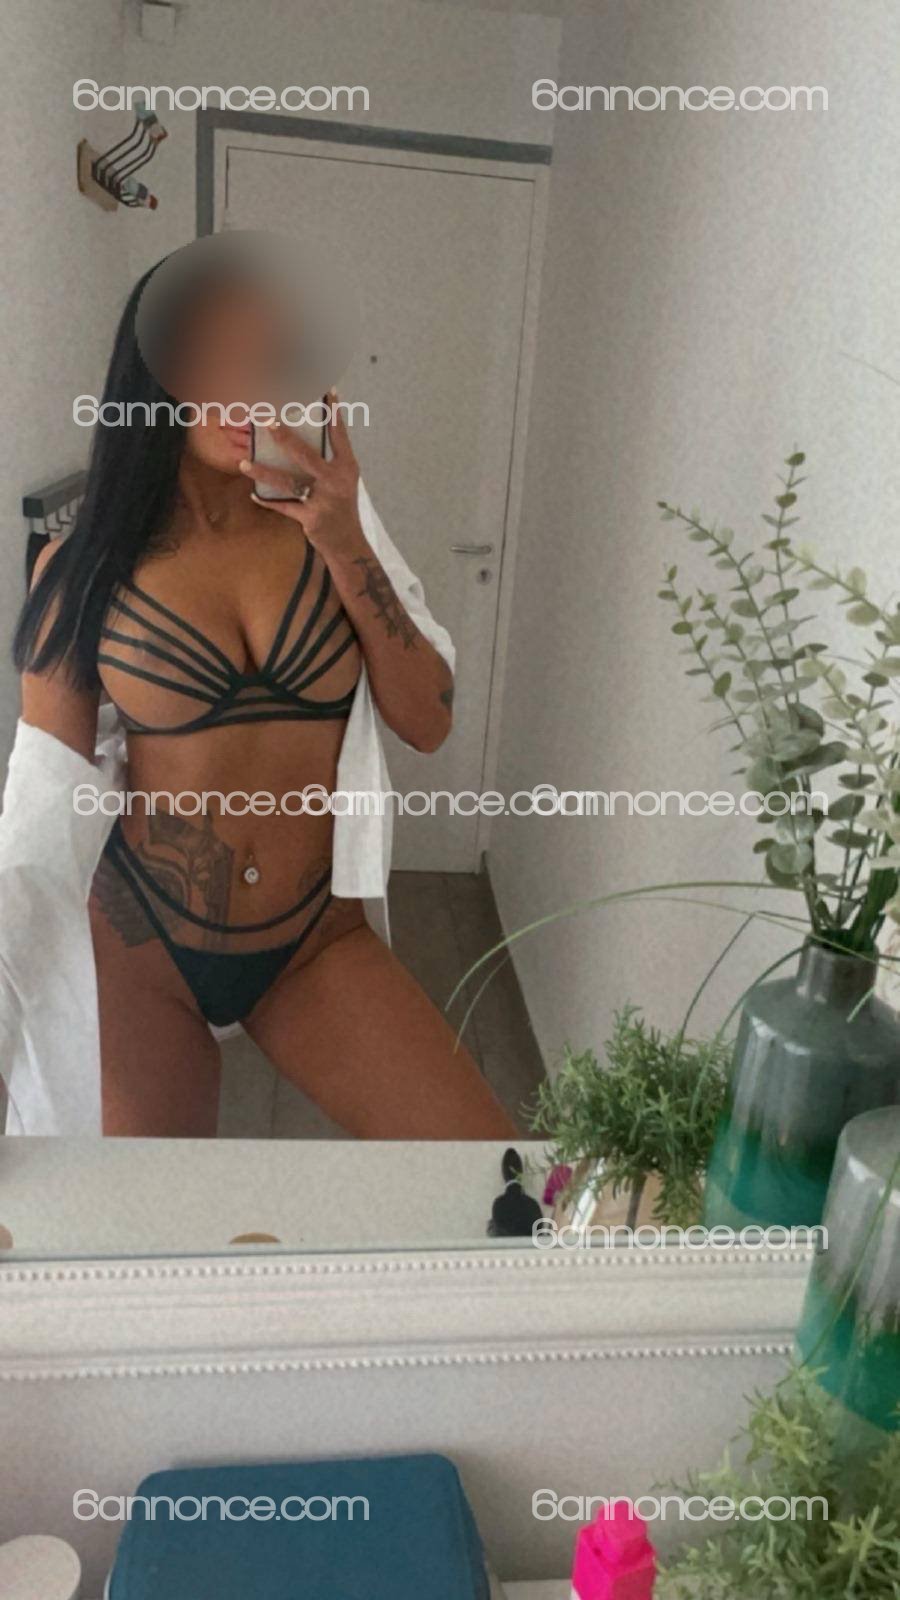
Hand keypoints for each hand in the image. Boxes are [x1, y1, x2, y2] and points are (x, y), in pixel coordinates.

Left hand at [239, 392, 364, 559]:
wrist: (348, 543)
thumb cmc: (341, 507)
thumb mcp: (343, 481)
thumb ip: (328, 460)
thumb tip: (299, 437)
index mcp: (347, 467)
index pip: (339, 436)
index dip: (334, 414)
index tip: (327, 391)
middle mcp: (336, 481)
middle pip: (306, 455)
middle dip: (286, 439)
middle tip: (268, 422)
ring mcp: (324, 500)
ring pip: (288, 482)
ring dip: (264, 473)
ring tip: (245, 464)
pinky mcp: (312, 518)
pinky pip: (284, 507)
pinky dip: (268, 501)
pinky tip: (254, 495)